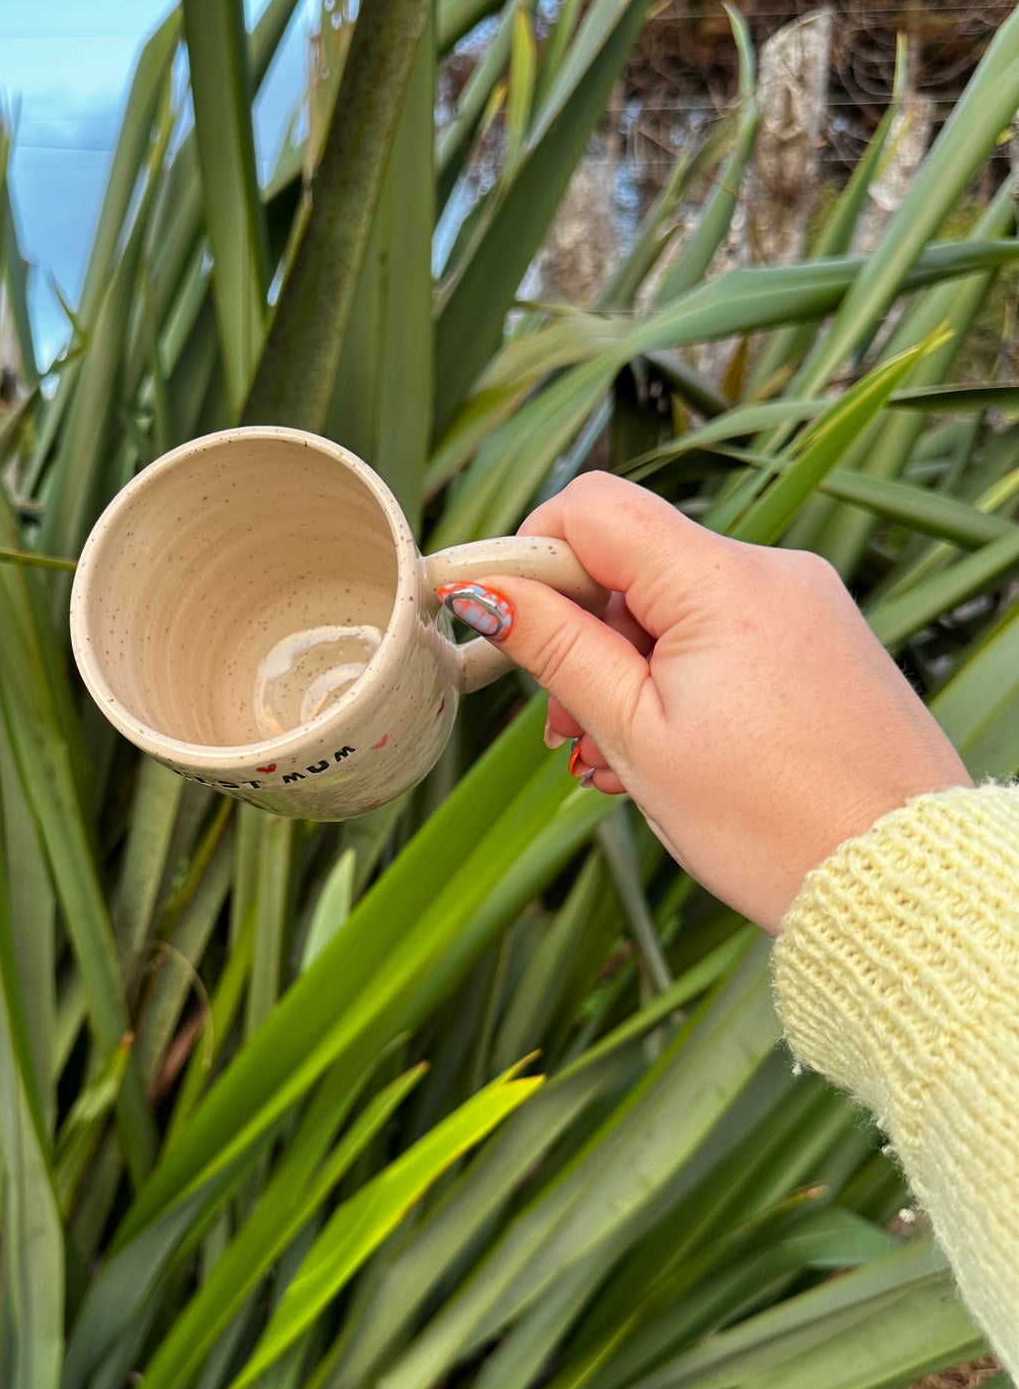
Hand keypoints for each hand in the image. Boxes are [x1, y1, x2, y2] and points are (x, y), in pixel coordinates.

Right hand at [455, 472, 970, 932]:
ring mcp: (805, 605)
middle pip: (633, 562)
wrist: (897, 880)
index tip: (494, 614)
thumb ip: (558, 650)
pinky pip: (726, 635)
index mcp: (722, 583)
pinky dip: (680, 681)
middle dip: (579, 634)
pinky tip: (668, 752)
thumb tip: (491, 590)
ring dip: (626, 670)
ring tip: (614, 759)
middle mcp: (772, 572)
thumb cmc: (770, 822)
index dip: (529, 552)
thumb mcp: (636, 736)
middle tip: (563, 725)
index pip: (593, 508)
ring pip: (676, 607)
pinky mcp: (823, 642)